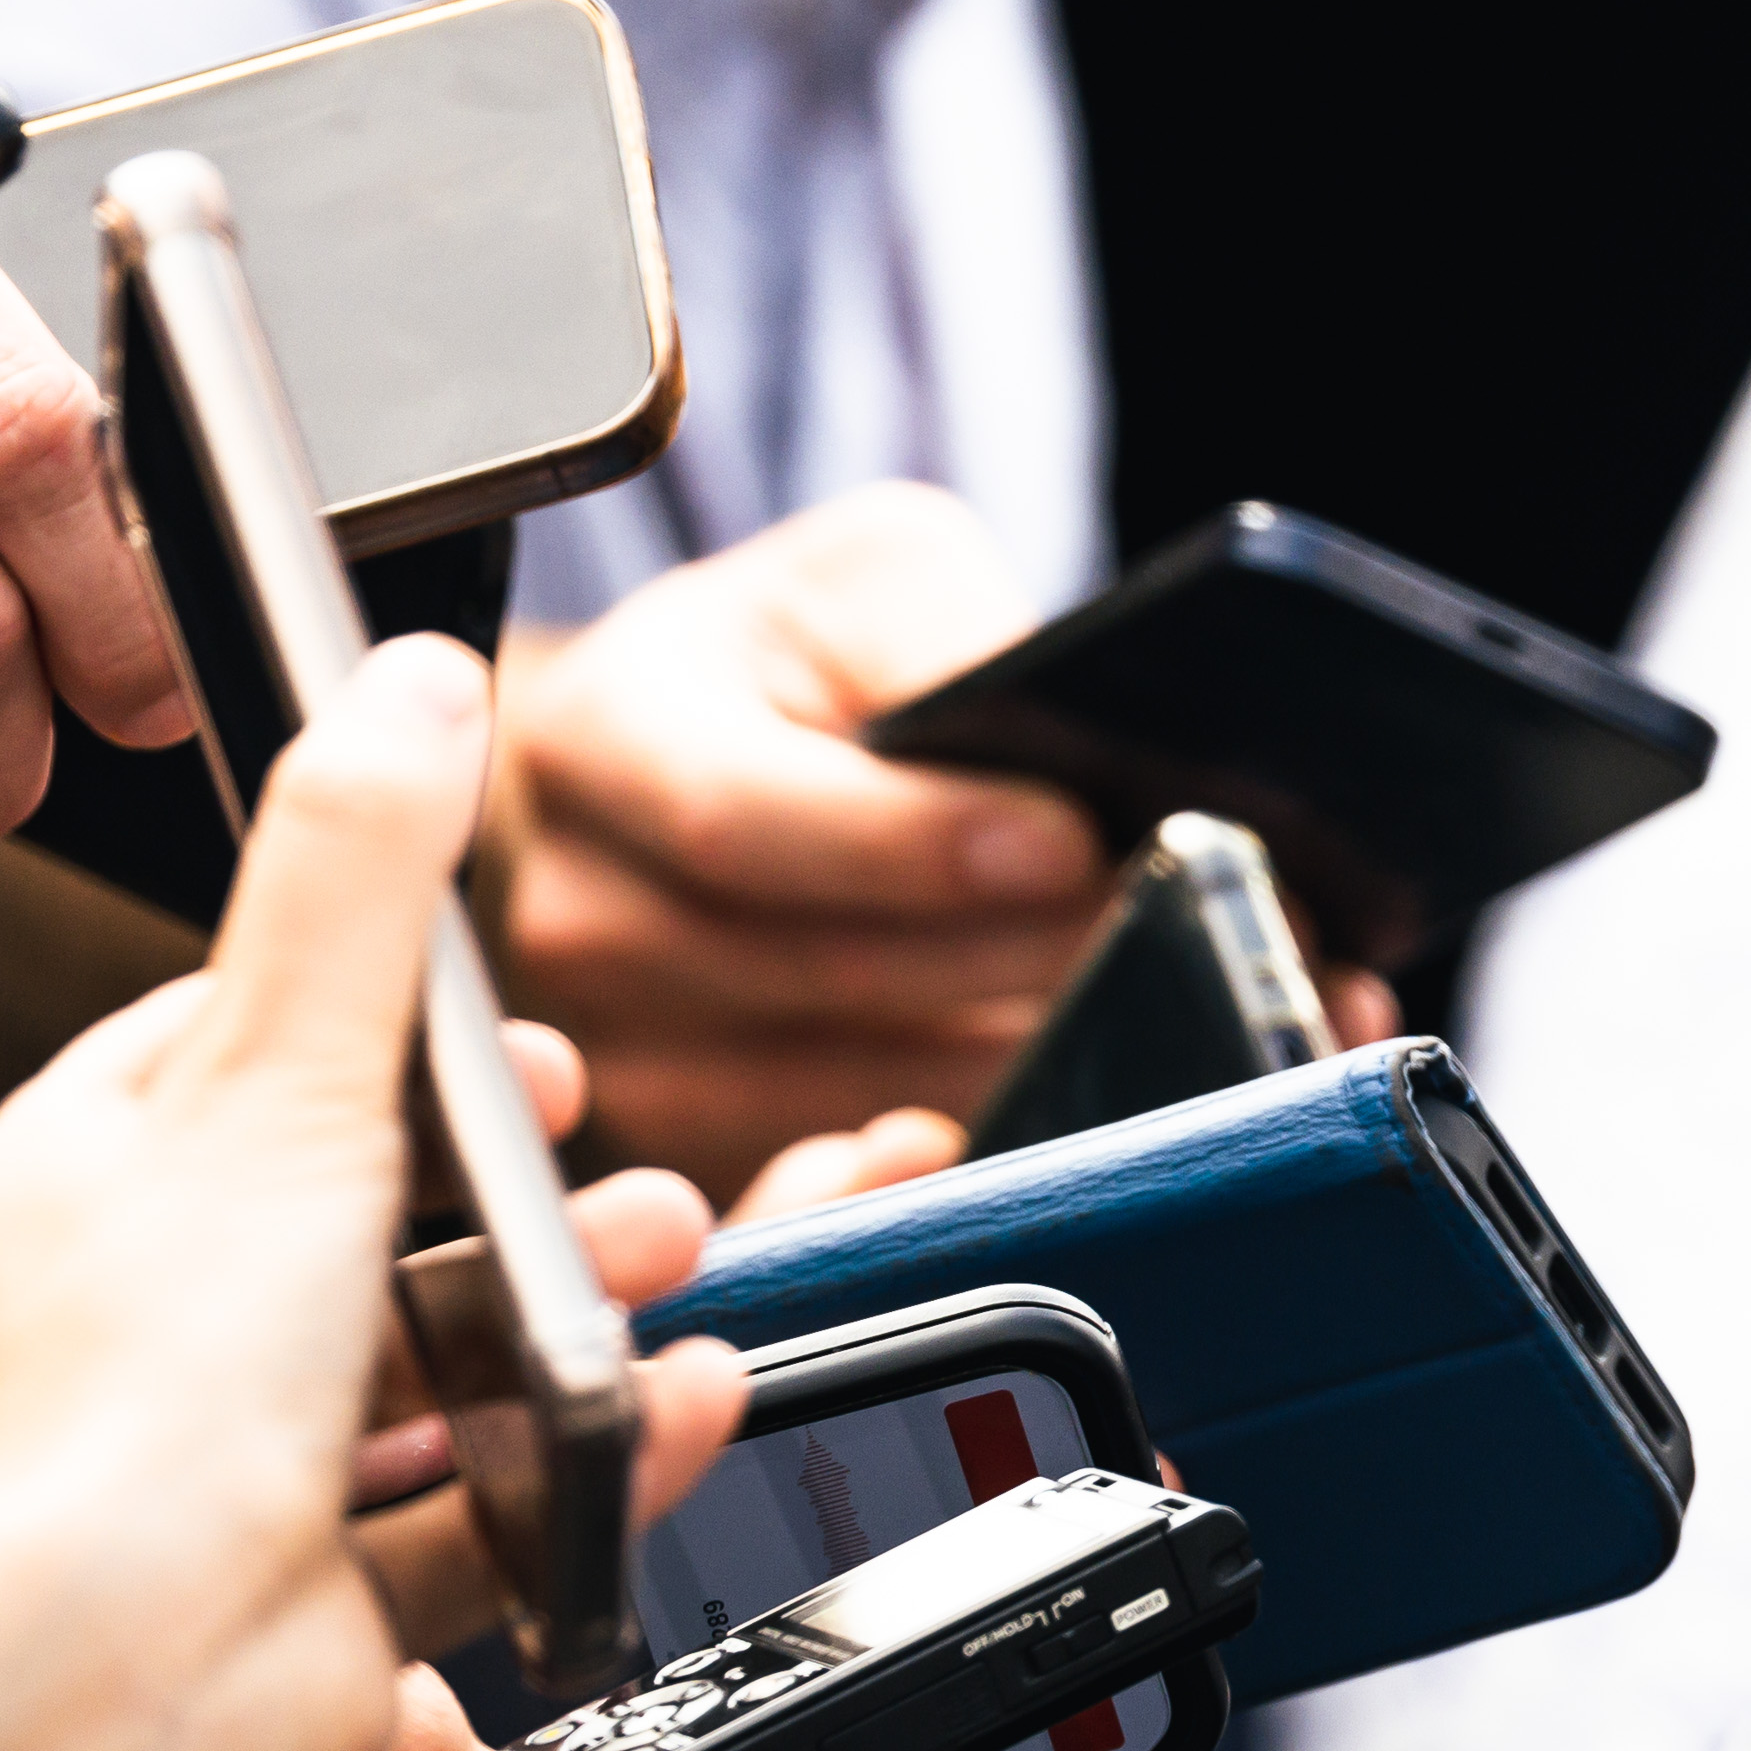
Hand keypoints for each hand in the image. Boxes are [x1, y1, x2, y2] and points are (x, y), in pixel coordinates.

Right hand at [495, 484, 1112, 1199]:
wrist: (686, 763)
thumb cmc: (793, 660)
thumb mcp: (866, 584)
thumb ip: (946, 646)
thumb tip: (1082, 750)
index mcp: (601, 734)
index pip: (735, 817)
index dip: (911, 844)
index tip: (1068, 843)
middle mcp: (581, 908)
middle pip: (814, 968)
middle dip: (1012, 951)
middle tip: (1169, 921)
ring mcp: (621, 1046)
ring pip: (847, 1084)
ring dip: (1014, 1046)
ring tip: (1143, 984)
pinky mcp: (687, 1144)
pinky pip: (850, 1166)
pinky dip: (972, 1120)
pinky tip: (1064, 1069)